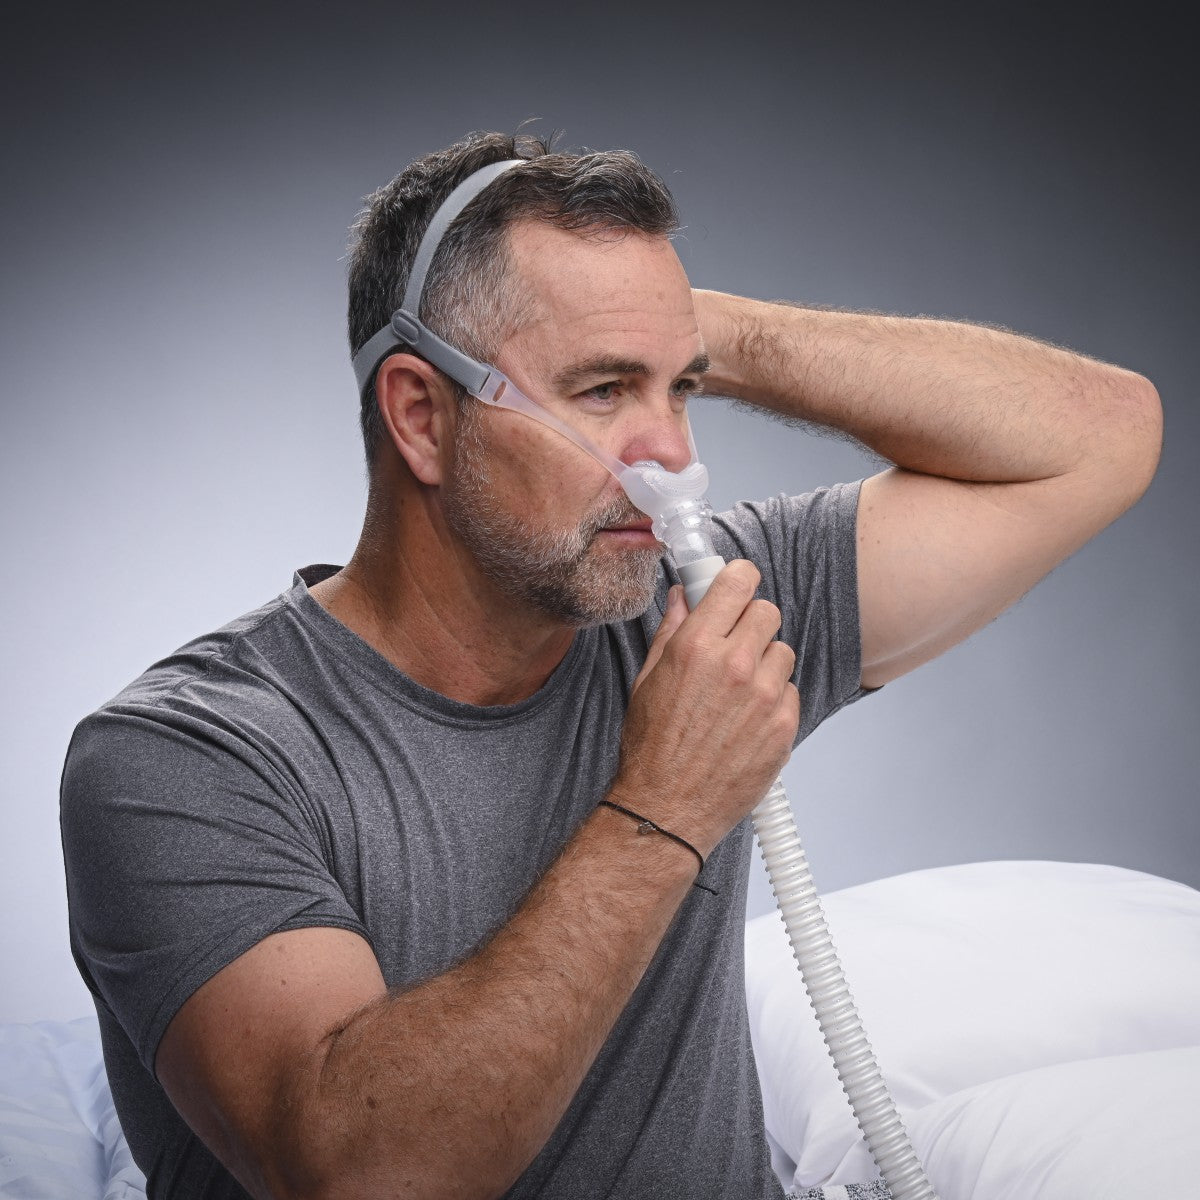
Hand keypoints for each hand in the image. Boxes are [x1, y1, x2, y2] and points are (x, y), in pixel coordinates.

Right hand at [613, 561, 799, 854]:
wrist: (667, 808)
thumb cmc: (651, 748)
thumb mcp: (647, 679)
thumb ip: (672, 630)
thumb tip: (684, 597)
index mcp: (697, 646)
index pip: (739, 581)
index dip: (738, 580)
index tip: (735, 587)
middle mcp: (735, 664)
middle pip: (768, 612)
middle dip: (750, 623)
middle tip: (733, 644)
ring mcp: (764, 696)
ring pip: (783, 652)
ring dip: (765, 664)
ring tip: (737, 692)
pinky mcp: (784, 726)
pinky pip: (791, 692)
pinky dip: (774, 700)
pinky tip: (746, 720)